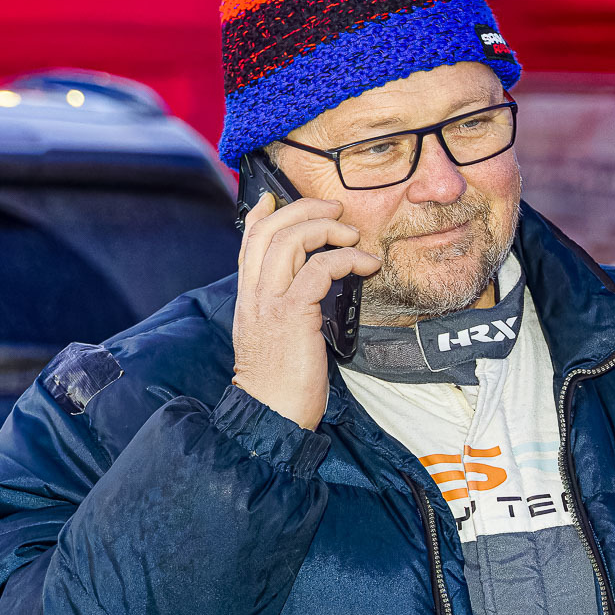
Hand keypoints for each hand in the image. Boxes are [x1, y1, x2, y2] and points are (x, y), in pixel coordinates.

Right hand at [231, 192, 380, 430]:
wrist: (270, 416)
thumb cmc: (279, 384)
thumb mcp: (273, 338)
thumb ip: (281, 308)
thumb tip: (304, 289)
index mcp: (248, 298)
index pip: (248, 242)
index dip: (262, 214)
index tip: (277, 198)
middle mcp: (254, 295)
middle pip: (270, 230)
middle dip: (304, 210)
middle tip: (334, 211)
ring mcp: (270, 303)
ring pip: (290, 241)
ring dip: (327, 228)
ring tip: (353, 234)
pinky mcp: (293, 315)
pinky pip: (320, 270)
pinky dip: (347, 259)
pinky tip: (366, 265)